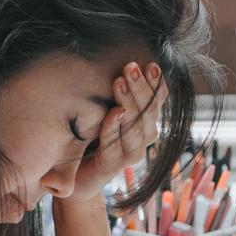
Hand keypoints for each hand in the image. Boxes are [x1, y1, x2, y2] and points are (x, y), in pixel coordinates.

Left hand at [65, 61, 162, 204]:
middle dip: (140, 88)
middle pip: (149, 111)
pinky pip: (116, 145)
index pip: (158, 99)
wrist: (77, 174)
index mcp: (144, 120)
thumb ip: (117, 91)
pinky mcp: (113, 165)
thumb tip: (124, 62)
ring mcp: (131, 153)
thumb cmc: (92, 134)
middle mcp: (144, 136)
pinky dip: (115, 128)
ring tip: (120, 82)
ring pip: (137, 127)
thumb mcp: (104, 107)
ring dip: (130, 103)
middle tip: (130, 67)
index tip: (150, 64)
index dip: (156, 83)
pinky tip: (115, 112)